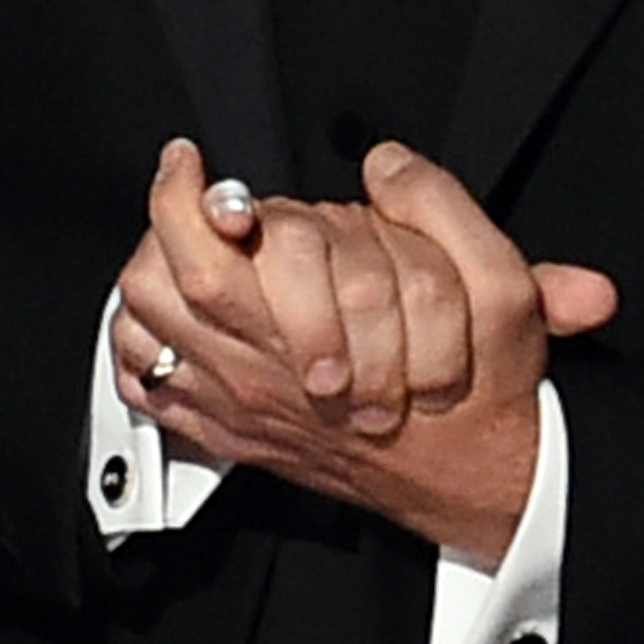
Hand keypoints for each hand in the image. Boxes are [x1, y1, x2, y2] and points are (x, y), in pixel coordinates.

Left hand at [111, 137, 617, 559]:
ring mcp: (237, 406)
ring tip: (174, 240)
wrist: (470, 480)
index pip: (222, 245)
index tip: (190, 162)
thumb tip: (385, 164)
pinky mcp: (230, 432)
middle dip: (163, 221)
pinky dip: (141, 347)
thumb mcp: (501, 289)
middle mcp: (262, 372)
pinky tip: (164, 315)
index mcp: (318, 332)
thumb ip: (443, 208)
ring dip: (150, 275)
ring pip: (147, 329)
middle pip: (163, 285)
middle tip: (183, 188)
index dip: (191, 194)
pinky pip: (150, 390)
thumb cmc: (475, 390)